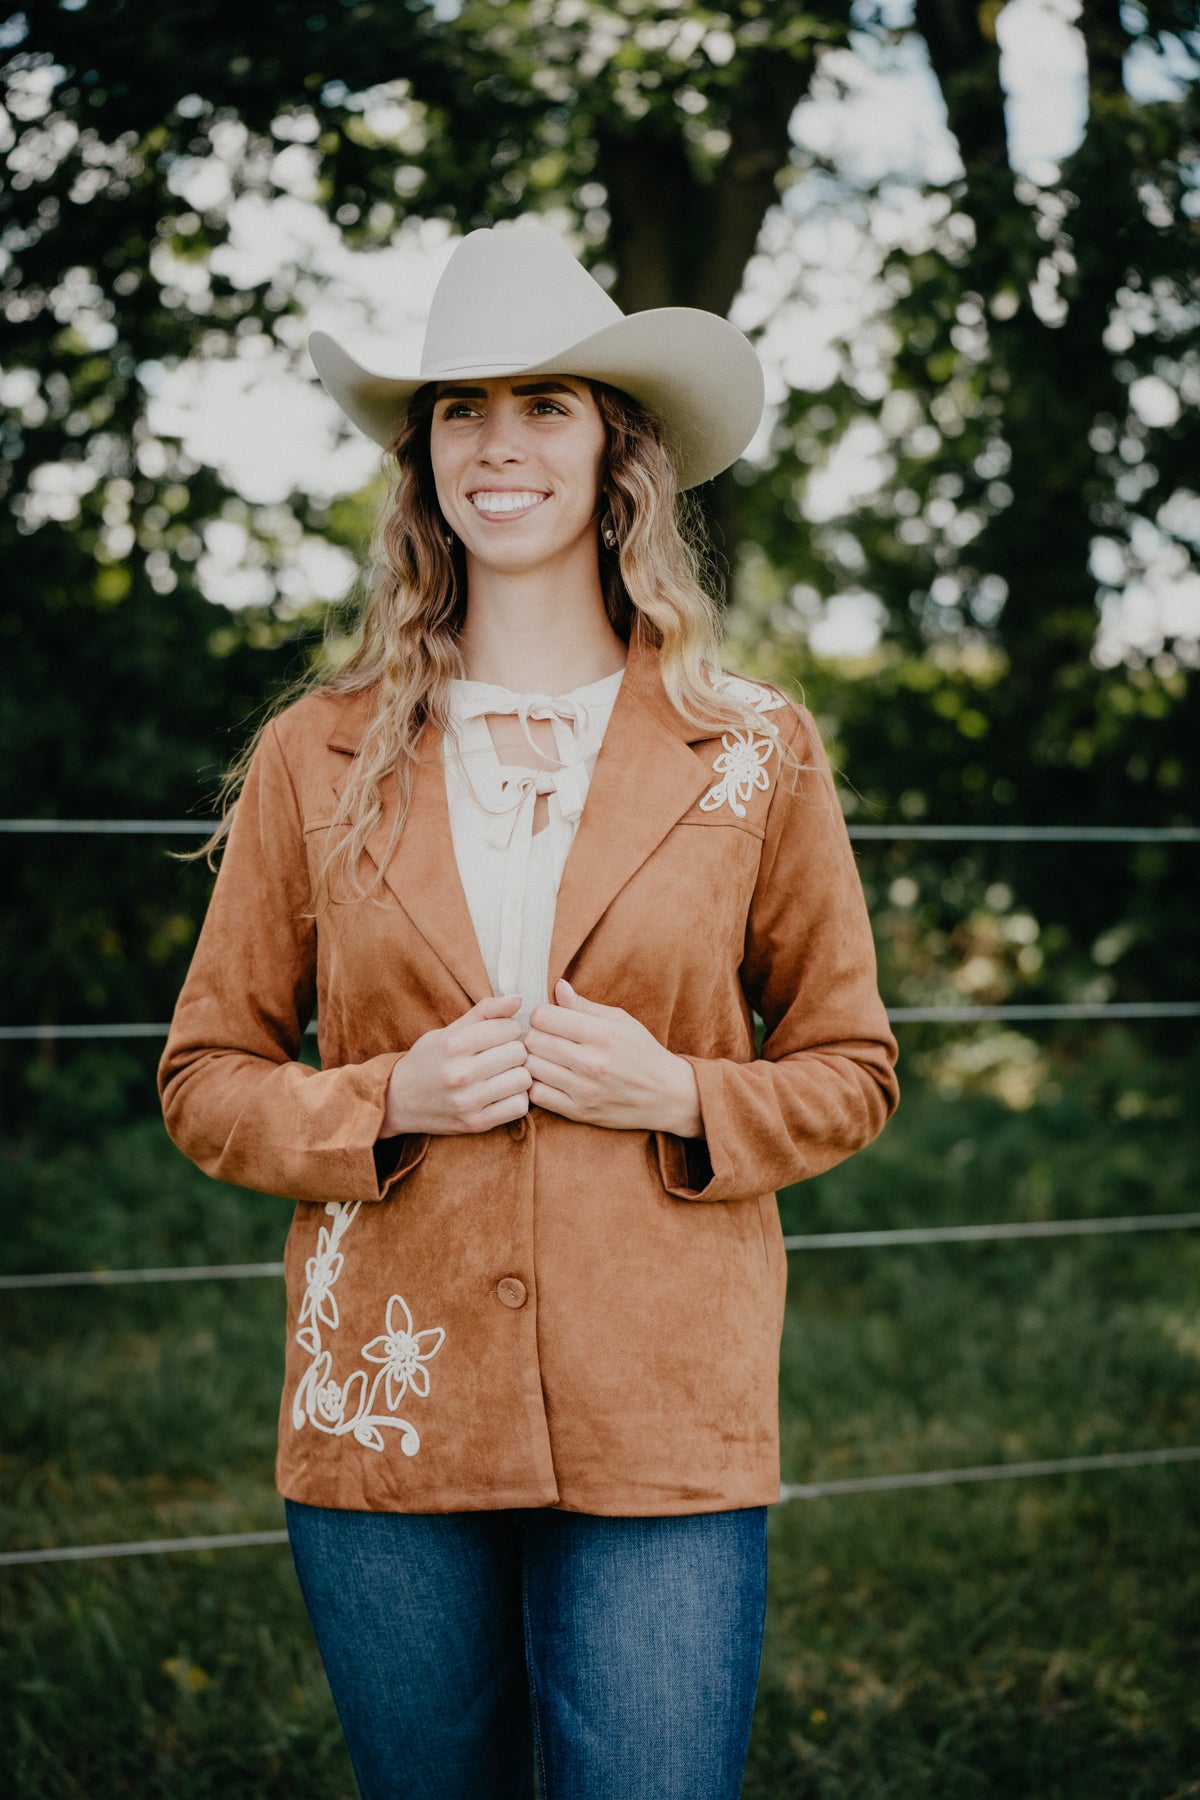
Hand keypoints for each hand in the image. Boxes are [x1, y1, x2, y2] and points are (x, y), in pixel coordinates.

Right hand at [380, 994, 530, 1136]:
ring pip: (523, 1080)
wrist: (396, 1101)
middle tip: (501, 1056)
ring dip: (518, 1075)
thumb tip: (519, 999)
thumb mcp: (448, 1031)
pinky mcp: (474, 1123)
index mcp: (453, 1044)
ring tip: (503, 1075)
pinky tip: (502, 1094)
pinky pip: (518, 1107)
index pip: (510, 1028)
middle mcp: (459, 1073)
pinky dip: (516, 1099)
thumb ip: (484, 1012)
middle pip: (519, 1053)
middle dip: (515, 1051)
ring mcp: (467, 1101)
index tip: (499, 1036)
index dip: (510, 1029)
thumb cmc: (427, 1061)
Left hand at [524, 979, 702, 1136]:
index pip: (543, 1017)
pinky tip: (548, 1078)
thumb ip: (585, 1006)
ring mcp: (584, 1090)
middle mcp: (591, 1063)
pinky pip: (537, 1096)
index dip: (541, 1014)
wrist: (667, 1095)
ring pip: (530, 1068)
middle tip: (545, 1038)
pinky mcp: (579, 1112)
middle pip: (533, 1041)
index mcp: (601, 1034)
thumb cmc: (643, 1052)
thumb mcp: (621, 1021)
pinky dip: (535, 1085)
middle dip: (534, 1036)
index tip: (550, 1019)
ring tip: (545, 1058)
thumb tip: (558, 986)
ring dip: (532, 1060)